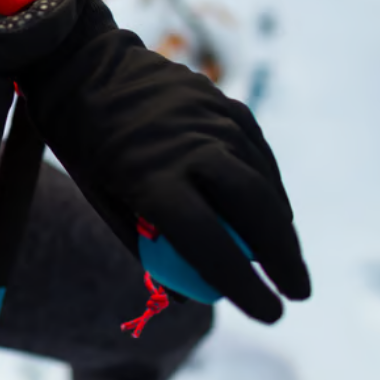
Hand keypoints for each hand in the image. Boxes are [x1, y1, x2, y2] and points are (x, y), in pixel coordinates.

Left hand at [17, 0, 309, 322]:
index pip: (208, 240)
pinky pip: (256, 150)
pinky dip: (269, 183)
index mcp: (150, 174)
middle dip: (282, 255)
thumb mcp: (101, 199)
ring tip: (286, 260)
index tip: (269, 314)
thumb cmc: (84, 144)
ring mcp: (210, 117)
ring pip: (262, 178)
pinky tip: (275, 211)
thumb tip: (191, 293)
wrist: (81, 65)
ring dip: (280, 223)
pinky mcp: (221, 101)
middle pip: (253, 206)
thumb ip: (146, 244)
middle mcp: (189, 143)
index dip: (242, 282)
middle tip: (298, 293)